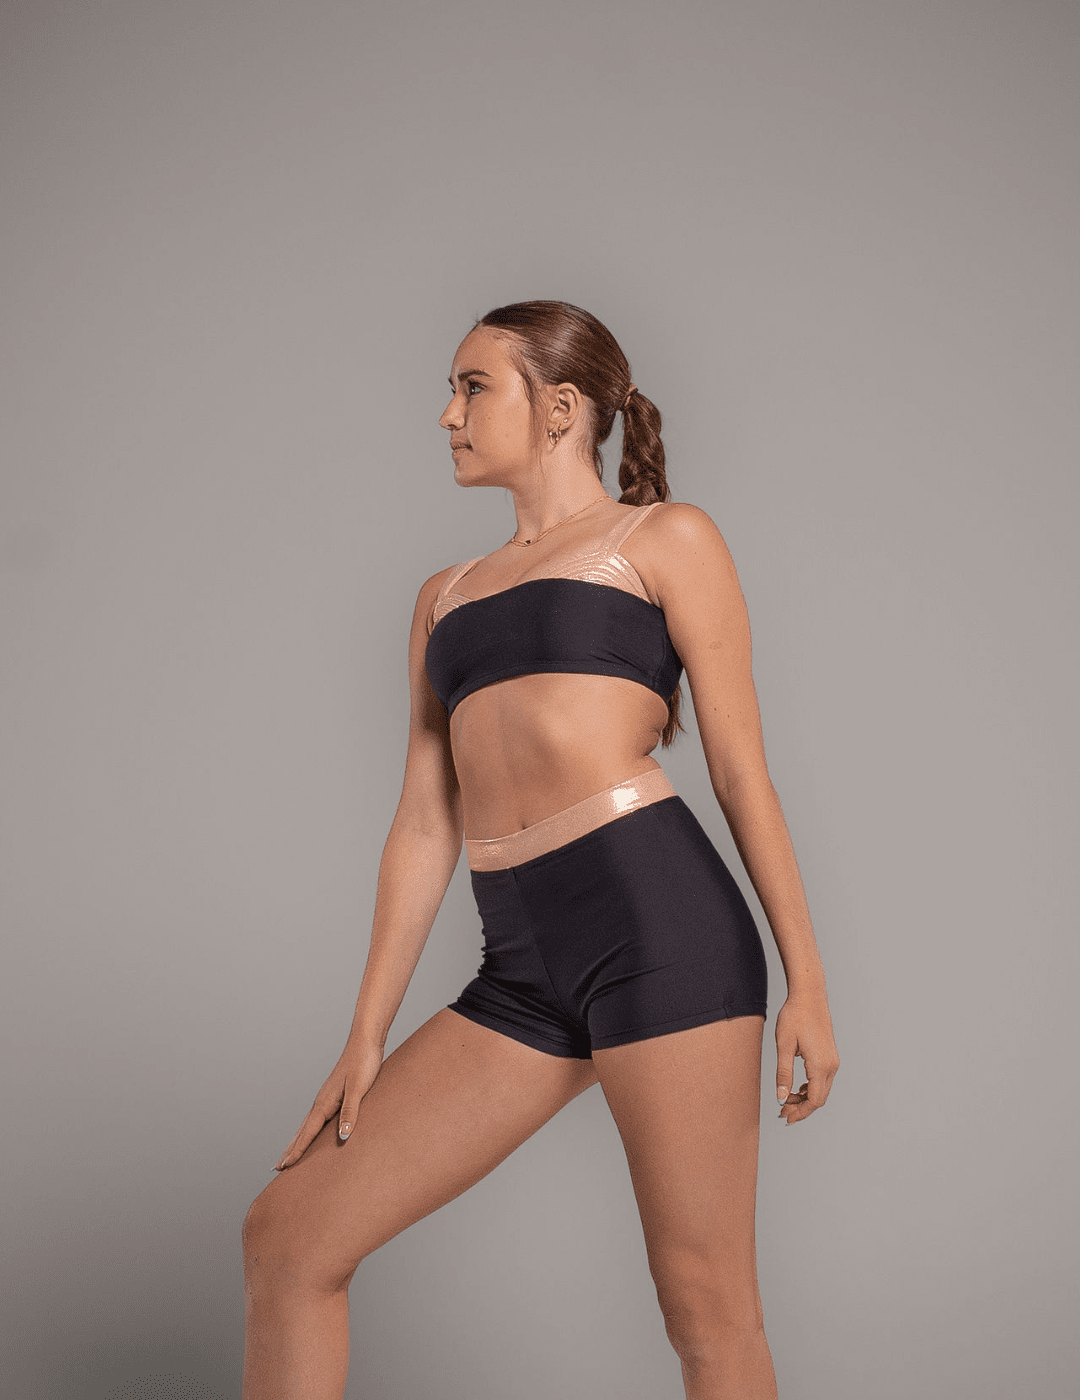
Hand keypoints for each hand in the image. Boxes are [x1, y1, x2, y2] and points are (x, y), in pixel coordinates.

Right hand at [274, 1038, 385, 1168]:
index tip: (284, 1166)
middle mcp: (321, 1101)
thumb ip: (350, 1112)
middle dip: (291, 1149)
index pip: (307, 1133)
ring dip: (298, 1140)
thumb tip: (342, 1136)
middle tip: (278, 1167)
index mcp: (324, 1102)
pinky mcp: (335, 1094)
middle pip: (302, 1131)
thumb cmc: (363, 1063)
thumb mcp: (358, 1089)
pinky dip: (311, 1130)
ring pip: (308, 1125)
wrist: (366, 1041)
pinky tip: (314, 1133)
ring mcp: (327, 1097)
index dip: (297, 1150)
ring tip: (290, 1154)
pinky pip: (318, 1119)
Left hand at [775, 992, 838, 1124]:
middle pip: (819, 1098)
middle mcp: (831, 1065)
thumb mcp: (783, 1046)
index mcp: (820, 1065)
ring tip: (786, 1100)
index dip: (800, 1112)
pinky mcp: (830, 1055)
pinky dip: (810, 1088)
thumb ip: (783, 1074)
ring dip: (805, 1098)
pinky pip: (823, 1080)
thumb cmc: (794, 1017)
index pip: (814, 1100)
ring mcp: (833, 1060)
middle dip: (801, 1108)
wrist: (809, 996)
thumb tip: (780, 1098)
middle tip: (783, 1113)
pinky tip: (797, 1088)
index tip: (784, 1117)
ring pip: (822, 1090)